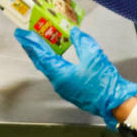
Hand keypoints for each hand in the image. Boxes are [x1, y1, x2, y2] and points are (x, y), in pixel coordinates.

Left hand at [16, 27, 136, 128]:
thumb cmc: (103, 83)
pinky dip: (52, 62)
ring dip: (42, 55)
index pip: (41, 55)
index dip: (31, 43)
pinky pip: (56, 73)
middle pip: (42, 62)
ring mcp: (64, 88)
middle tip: (25, 37)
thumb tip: (73, 32)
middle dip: (33, 49)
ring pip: (49, 68)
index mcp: (60, 74)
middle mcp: (58, 82)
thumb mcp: (94, 55)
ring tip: (38, 44)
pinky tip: (55, 57)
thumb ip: (81, 41)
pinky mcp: (71, 90)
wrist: (113, 103)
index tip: (22, 34)